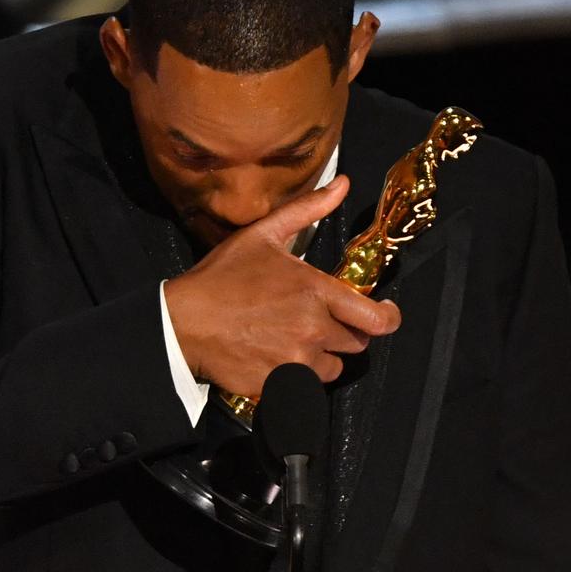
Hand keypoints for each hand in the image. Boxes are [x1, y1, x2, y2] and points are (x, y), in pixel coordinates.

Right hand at [164, 175, 400, 397]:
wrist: (182, 322)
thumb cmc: (221, 277)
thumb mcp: (263, 234)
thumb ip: (308, 210)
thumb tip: (343, 185)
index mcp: (315, 291)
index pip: (376, 318)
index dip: (388, 318)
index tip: (384, 314)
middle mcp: (313, 328)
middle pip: (356, 343)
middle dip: (343, 332)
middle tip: (318, 321)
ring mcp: (296, 360)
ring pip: (332, 367)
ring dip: (321, 356)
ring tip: (293, 340)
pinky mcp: (280, 385)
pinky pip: (306, 386)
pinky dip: (297, 376)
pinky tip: (275, 357)